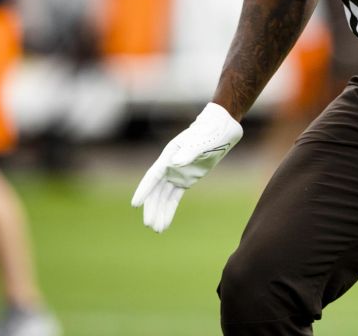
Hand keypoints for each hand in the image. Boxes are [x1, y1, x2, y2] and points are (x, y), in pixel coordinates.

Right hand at [131, 103, 243, 231]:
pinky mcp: (186, 179)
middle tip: (148, 224)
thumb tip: (176, 163)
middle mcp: (170, 166)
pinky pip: (174, 197)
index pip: (153, 175)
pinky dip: (169, 209)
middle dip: (152, 207)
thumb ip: (190, 152)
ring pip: (163, 196)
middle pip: (156, 190)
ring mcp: (177, 173)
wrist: (221, 128)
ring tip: (157, 229)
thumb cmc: (210, 131)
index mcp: (170, 155)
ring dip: (159, 212)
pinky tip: (165, 222)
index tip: (135, 204)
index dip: (144, 190)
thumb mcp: (202, 141)